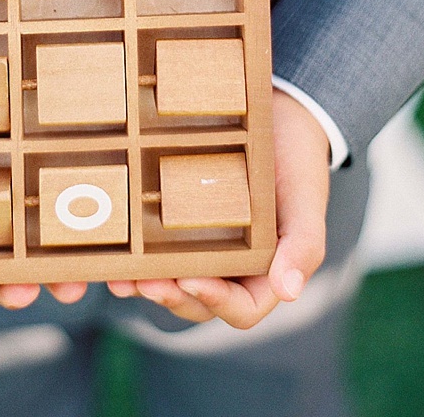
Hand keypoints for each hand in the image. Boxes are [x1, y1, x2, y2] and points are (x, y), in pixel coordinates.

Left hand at [107, 88, 330, 325]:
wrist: (279, 114)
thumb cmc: (298, 158)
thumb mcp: (306, 197)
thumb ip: (304, 244)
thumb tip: (288, 292)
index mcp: (266, 272)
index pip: (243, 309)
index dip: (217, 302)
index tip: (192, 281)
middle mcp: (232, 267)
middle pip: (199, 302)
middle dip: (172, 296)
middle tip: (145, 282)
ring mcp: (204, 246)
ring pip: (172, 279)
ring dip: (146, 284)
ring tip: (121, 276)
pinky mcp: (179, 222)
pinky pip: (157, 246)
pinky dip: (138, 253)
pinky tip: (117, 248)